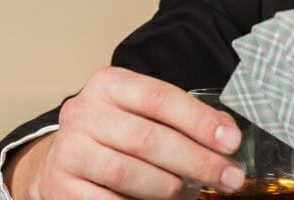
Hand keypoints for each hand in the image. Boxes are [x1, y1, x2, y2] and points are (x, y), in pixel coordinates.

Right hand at [10, 67, 245, 198]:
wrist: (65, 162)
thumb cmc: (114, 136)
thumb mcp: (144, 115)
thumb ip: (182, 121)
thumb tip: (227, 138)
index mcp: (109, 85)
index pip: (160, 98)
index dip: (200, 121)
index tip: (232, 142)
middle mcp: (84, 113)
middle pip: (148, 139)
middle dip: (197, 161)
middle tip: (229, 177)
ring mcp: (69, 151)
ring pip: (127, 173)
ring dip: (169, 188)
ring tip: (190, 192)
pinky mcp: (62, 187)